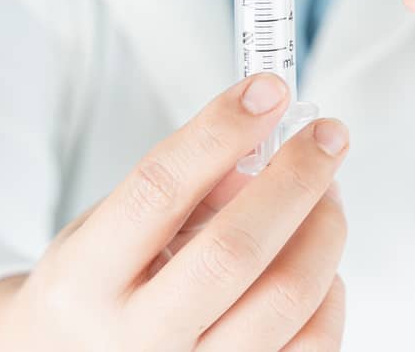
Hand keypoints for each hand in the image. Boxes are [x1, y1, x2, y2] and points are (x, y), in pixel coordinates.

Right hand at [0, 75, 348, 351]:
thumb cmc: (103, 290)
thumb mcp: (110, 229)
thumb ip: (185, 188)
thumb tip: (272, 146)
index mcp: (84, 280)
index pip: (159, 190)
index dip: (220, 131)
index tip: (268, 89)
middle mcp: (132, 340)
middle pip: (234, 251)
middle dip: (296, 178)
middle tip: (328, 136)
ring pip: (286, 296)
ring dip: (324, 228)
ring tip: (326, 195)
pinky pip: (312, 343)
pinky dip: (331, 289)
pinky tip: (315, 261)